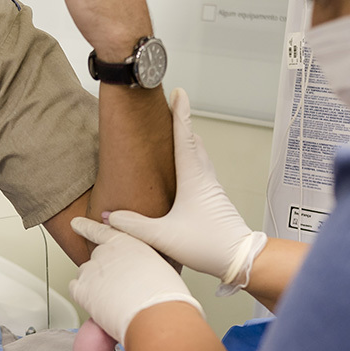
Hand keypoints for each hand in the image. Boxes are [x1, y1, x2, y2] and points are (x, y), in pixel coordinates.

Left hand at [69, 217, 202, 345]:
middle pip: (97, 258)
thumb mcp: (158, 267)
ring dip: (94, 285)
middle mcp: (106, 252)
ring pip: (85, 274)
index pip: (102, 231)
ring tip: (113, 300)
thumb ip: (141, 264)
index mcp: (127, 243)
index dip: (86, 226)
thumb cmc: (164, 295)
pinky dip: (84, 297)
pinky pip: (75, 289)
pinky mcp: (81, 289)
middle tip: (119, 289)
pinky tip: (99, 304)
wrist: (155, 314)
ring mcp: (91, 269)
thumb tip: (137, 274)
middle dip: (104, 271)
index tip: (76, 223)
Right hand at [106, 89, 266, 292]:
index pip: (184, 136)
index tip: (178, 92)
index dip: (180, 113)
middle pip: (193, 141)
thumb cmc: (207, 244)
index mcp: (193, 178)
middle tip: (171, 108)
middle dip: (182, 123)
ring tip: (174, 135)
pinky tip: (184, 171)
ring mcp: (211, 188)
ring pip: (199, 155)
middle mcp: (204, 178)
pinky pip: (201, 170)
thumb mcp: (163, 236)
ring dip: (187, 141)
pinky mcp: (213, 200)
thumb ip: (134, 225)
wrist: (239, 259)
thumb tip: (110, 216)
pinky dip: (191, 159)